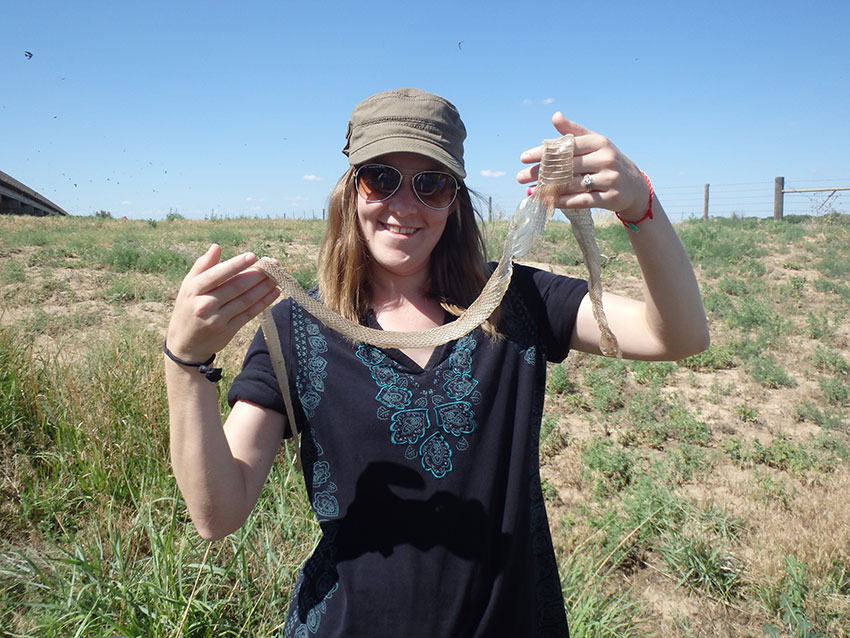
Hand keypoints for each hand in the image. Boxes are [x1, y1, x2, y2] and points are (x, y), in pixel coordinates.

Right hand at [165, 245, 279, 360]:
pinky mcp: (228, 330)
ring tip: (277, 276)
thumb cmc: (188, 307)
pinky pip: (249, 314)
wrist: (185, 343)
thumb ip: (202, 265)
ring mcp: (217, 319)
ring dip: (264, 287)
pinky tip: (274, 292)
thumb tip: (216, 247)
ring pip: (245, 300)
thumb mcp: (188, 285)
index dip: (236, 265)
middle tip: (273, 264)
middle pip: (235, 287)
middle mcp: (204, 304)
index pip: (217, 275)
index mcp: (194, 289)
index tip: (253, 256)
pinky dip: (263, 303)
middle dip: (257, 274)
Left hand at [517, 113, 649, 220]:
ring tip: (530, 191)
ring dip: (548, 189)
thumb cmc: (607, 161)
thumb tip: (555, 116)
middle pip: (566, 167)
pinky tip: (547, 202)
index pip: (566, 146)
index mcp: (599, 142)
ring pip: (572, 185)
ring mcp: (610, 179)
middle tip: (520, 177)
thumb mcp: (594, 143)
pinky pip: (581, 201)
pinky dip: (562, 202)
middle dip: (540, 173)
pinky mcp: (610, 198)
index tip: (523, 158)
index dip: (543, 152)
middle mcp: (606, 159)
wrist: (634, 186)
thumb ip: (574, 132)